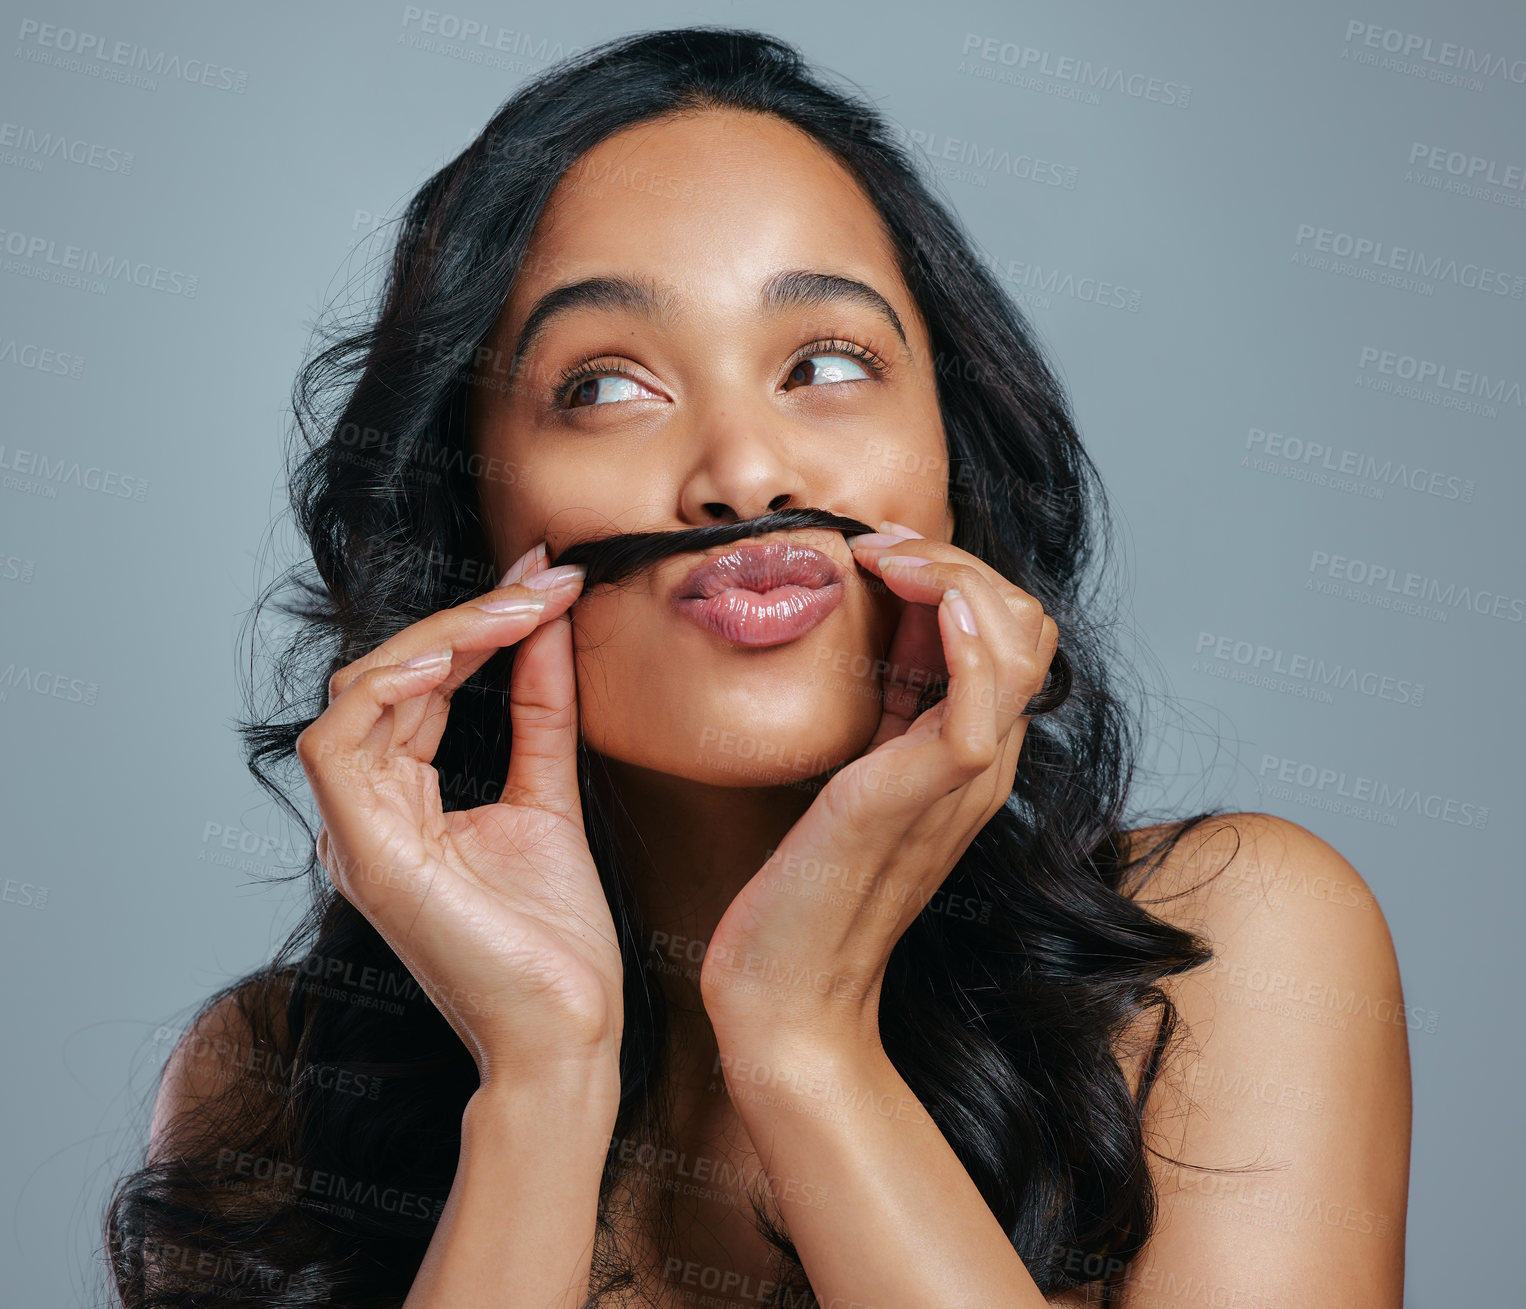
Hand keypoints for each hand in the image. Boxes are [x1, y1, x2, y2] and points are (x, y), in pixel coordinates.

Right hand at [296, 544, 622, 1088]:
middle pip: (389, 678)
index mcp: (405, 801)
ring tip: (515, 610)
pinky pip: (338, 744)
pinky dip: (388, 686)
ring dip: (439, 637)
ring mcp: (360, 833)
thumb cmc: (557, 938)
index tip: (547, 581)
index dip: (477, 625)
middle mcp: (370, 811)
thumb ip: (539, 713)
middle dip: (468, 619)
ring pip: (359, 693)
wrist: (568, 1028)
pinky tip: (454, 653)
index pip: (421, 686)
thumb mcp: (551, 796)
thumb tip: (548, 629)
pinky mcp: (365, 854)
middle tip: (544, 581)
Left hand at [699, 522, 1057, 1053]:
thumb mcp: (853, 767)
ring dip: (957, 575)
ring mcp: (965, 776)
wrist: (787, 989)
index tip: (879, 553)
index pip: (1007, 630)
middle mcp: (984, 758)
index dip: (954, 572)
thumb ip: (884, 702)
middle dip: (957, 560)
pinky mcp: (930, 791)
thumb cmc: (805, 884)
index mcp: (967, 748)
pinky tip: (917, 598)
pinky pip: (984, 696)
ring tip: (889, 560)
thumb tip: (883, 613)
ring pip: (1016, 642)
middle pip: (1025, 622)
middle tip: (879, 548)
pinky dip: (963, 630)